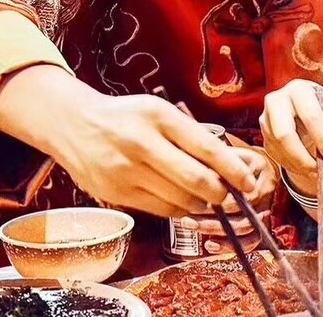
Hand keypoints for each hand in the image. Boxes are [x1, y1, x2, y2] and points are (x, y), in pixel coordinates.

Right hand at [0, 65, 256, 216]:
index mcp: (160, 117)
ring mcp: (126, 171)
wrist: (74, 123)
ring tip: (208, 196)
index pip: (207, 149)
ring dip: (202, 203)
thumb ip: (195, 137)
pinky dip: (180, 209)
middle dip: (222, 192)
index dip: (234, 170)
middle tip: (232, 194)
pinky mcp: (115, 193)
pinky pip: (160, 209)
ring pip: (180, 199)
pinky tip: (185, 201)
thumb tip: (236, 165)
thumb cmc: (129, 117)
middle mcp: (142, 144)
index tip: (249, 182)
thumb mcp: (162, 112)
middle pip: (196, 180)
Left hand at [179, 148, 277, 254]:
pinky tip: (210, 245)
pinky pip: (249, 242)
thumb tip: (195, 165)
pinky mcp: (261, 226)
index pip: (242, 192)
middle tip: (187, 219)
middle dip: (212, 219)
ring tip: (193, 227)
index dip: (219, 200)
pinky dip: (228, 246)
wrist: (264, 169)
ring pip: (244, 229)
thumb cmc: (243, 160)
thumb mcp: (234, 152)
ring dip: (216, 231)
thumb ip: (219, 158)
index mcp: (259, 171)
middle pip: (242, 214)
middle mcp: (266, 193)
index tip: (196, 201)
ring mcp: (265, 210)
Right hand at [260, 79, 322, 195]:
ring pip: (278, 147)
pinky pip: (275, 154)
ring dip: (298, 165)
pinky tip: (305, 167)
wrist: (309, 110)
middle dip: (303, 158)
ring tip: (316, 172)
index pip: (311, 117)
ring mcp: (266, 117)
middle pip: (285, 135)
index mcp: (299, 90)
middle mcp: (277, 100)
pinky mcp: (263, 133)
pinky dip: (291, 165)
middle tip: (319, 172)